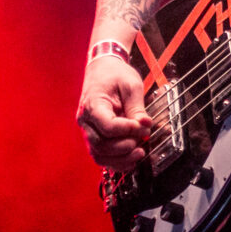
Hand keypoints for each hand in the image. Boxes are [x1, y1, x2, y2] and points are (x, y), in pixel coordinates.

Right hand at [76, 54, 152, 172]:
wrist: (102, 70)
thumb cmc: (115, 74)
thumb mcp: (131, 85)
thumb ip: (137, 107)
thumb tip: (145, 125)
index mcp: (93, 104)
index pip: (107, 126)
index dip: (126, 130)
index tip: (142, 126)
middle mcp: (86, 120)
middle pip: (101, 145)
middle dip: (125, 146)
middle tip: (142, 139)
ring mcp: (88, 130)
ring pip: (99, 154)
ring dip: (120, 159)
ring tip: (139, 152)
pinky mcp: (94, 136)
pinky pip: (101, 155)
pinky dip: (115, 161)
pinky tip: (131, 159)